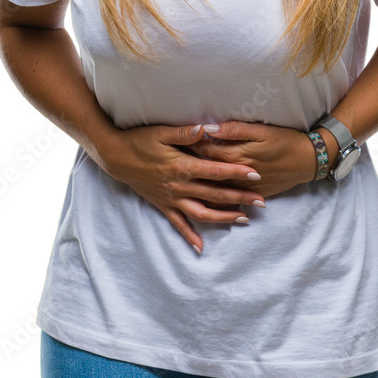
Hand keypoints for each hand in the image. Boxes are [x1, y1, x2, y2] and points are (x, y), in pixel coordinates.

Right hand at [99, 123, 268, 253]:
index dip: (237, 172)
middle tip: (262, 201)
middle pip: (215, 195)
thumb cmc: (140, 141)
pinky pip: (178, 225)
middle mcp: (179, 186)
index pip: (215, 171)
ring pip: (202, 213)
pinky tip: (201, 247)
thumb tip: (206, 129)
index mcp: (182, 166)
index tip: (256, 174)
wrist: (116, 157)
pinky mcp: (163, 206)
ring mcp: (171, 199)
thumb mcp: (161, 132)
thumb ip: (185, 133)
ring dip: (224, 218)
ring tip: (244, 219)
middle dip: (240, 198)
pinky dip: (190, 236)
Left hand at [184, 120, 318, 198]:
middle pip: (206, 172)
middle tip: (172, 161)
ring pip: (215, 190)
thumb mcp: (261, 131)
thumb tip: (208, 129)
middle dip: (190, 167)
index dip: (189, 146)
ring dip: (199, 185)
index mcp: (237, 156)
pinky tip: (204, 202)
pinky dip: (216, 202)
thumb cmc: (285, 140)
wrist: (308, 161)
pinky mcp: (253, 195)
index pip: (205, 152)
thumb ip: (233, 130)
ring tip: (183, 181)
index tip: (175, 142)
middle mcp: (237, 176)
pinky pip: (229, 202)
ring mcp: (245, 189)